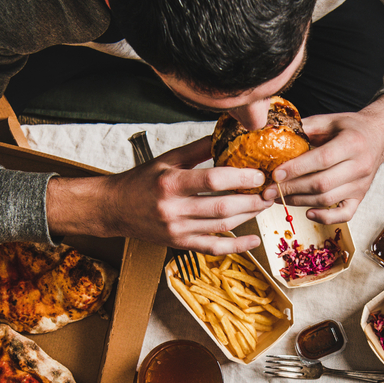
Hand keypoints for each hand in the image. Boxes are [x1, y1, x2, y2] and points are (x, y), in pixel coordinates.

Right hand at [46, 137, 273, 253]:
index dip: (241, 178)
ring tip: (263, 205)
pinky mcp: (179, 244)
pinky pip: (213, 248)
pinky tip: (253, 241)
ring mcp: (177, 230)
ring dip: (247, 217)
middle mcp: (173, 209)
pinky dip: (236, 246)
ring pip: (221, 227)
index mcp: (171, 183)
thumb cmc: (142, 181)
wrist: (114, 209)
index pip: (213, 180)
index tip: (259, 173)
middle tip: (269, 192)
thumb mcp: (167, 159)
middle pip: (222, 208)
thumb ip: (198, 150)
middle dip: (251, 200)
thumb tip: (227, 134)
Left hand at [268, 93, 383, 224]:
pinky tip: (308, 212)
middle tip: (269, 191)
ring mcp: (361, 185)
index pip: (322, 159)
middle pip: (322, 184)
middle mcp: (360, 166)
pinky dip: (325, 217)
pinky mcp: (360, 198)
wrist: (378, 137)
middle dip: (292, 189)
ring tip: (280, 198)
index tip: (275, 174)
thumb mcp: (330, 120)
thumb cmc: (350, 128)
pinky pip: (344, 215)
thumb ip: (306, 128)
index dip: (297, 169)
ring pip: (327, 200)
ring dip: (299, 201)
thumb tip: (276, 135)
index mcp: (352, 143)